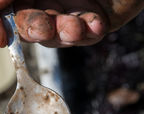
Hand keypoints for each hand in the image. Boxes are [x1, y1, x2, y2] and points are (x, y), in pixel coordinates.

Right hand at [0, 0, 143, 47]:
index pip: (8, 8)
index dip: (3, 24)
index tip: (2, 38)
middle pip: (31, 23)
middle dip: (35, 28)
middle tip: (42, 28)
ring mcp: (73, 9)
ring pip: (60, 33)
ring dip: (64, 32)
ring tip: (74, 27)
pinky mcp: (97, 21)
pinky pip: (89, 34)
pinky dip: (90, 32)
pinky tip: (97, 24)